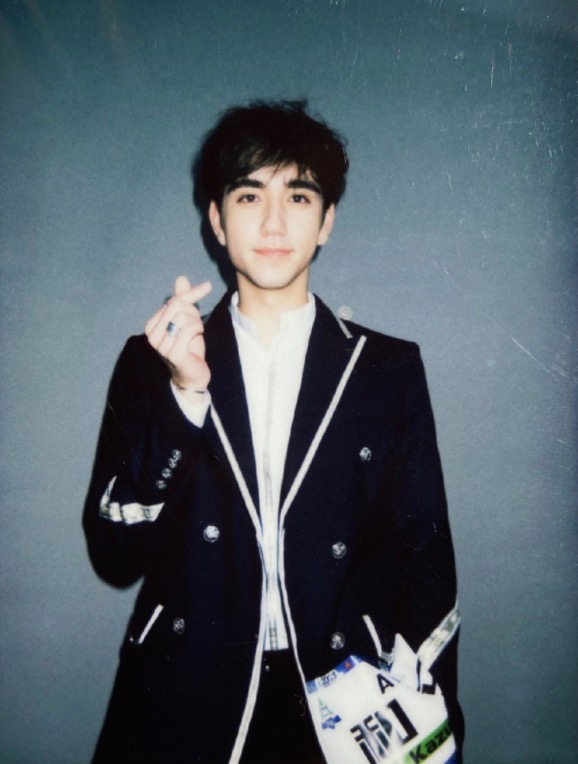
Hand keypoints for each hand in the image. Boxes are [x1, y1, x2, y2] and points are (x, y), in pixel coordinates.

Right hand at [145, 276, 211, 397]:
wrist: (193, 374)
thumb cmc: (189, 347)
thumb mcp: (187, 320)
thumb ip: (183, 300)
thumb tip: (181, 278)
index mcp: (151, 326)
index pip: (173, 300)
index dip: (191, 295)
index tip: (207, 287)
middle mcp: (152, 335)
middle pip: (177, 306)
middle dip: (193, 312)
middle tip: (197, 325)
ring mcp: (161, 345)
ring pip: (184, 316)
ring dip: (197, 323)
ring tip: (196, 334)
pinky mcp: (173, 353)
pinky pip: (189, 329)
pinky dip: (198, 330)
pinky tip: (197, 339)